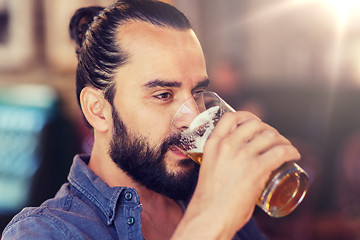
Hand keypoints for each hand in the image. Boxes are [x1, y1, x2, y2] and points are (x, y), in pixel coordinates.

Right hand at [173, 111, 299, 238]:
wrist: (209, 216)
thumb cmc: (209, 199)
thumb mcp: (210, 168)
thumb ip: (223, 160)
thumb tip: (239, 162)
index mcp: (213, 144)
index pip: (231, 117)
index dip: (247, 116)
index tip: (255, 122)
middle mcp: (227, 145)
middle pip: (255, 124)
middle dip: (268, 129)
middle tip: (273, 139)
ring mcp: (242, 155)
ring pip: (270, 136)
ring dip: (282, 140)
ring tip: (286, 147)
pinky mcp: (256, 168)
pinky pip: (280, 152)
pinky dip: (291, 151)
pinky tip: (294, 155)